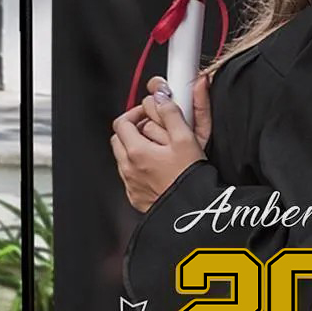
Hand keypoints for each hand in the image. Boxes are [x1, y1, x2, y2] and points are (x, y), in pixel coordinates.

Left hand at [111, 75, 205, 213]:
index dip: (136, 112)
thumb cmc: (189, 178)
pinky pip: (130, 175)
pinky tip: (159, 167)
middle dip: (135, 128)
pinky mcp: (136, 196)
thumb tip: (161, 98)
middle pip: (119, 138)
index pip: (122, 122)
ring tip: (159, 148)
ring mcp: (131, 184)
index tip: (150, 111)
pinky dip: (140, 166)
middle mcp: (128, 168)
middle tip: (154, 127)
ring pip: (124, 157)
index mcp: (136, 151)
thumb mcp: (186, 138)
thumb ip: (170, 114)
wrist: (191, 212)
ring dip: (136, 148)